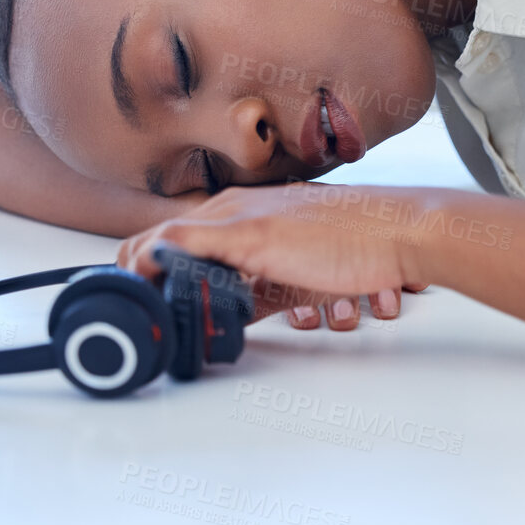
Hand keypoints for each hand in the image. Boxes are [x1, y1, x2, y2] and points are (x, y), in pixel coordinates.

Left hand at [114, 185, 433, 331]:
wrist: (398, 231)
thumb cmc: (360, 246)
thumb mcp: (298, 273)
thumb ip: (260, 291)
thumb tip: (229, 316)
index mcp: (246, 211)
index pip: (178, 235)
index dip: (146, 263)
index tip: (134, 292)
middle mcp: (237, 208)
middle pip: (160, 235)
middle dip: (134, 270)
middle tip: (126, 306)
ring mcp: (242, 219)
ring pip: (164, 237)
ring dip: (145, 273)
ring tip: (138, 305)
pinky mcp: (251, 234)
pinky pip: (184, 241)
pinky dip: (157, 260)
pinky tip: (143, 281)